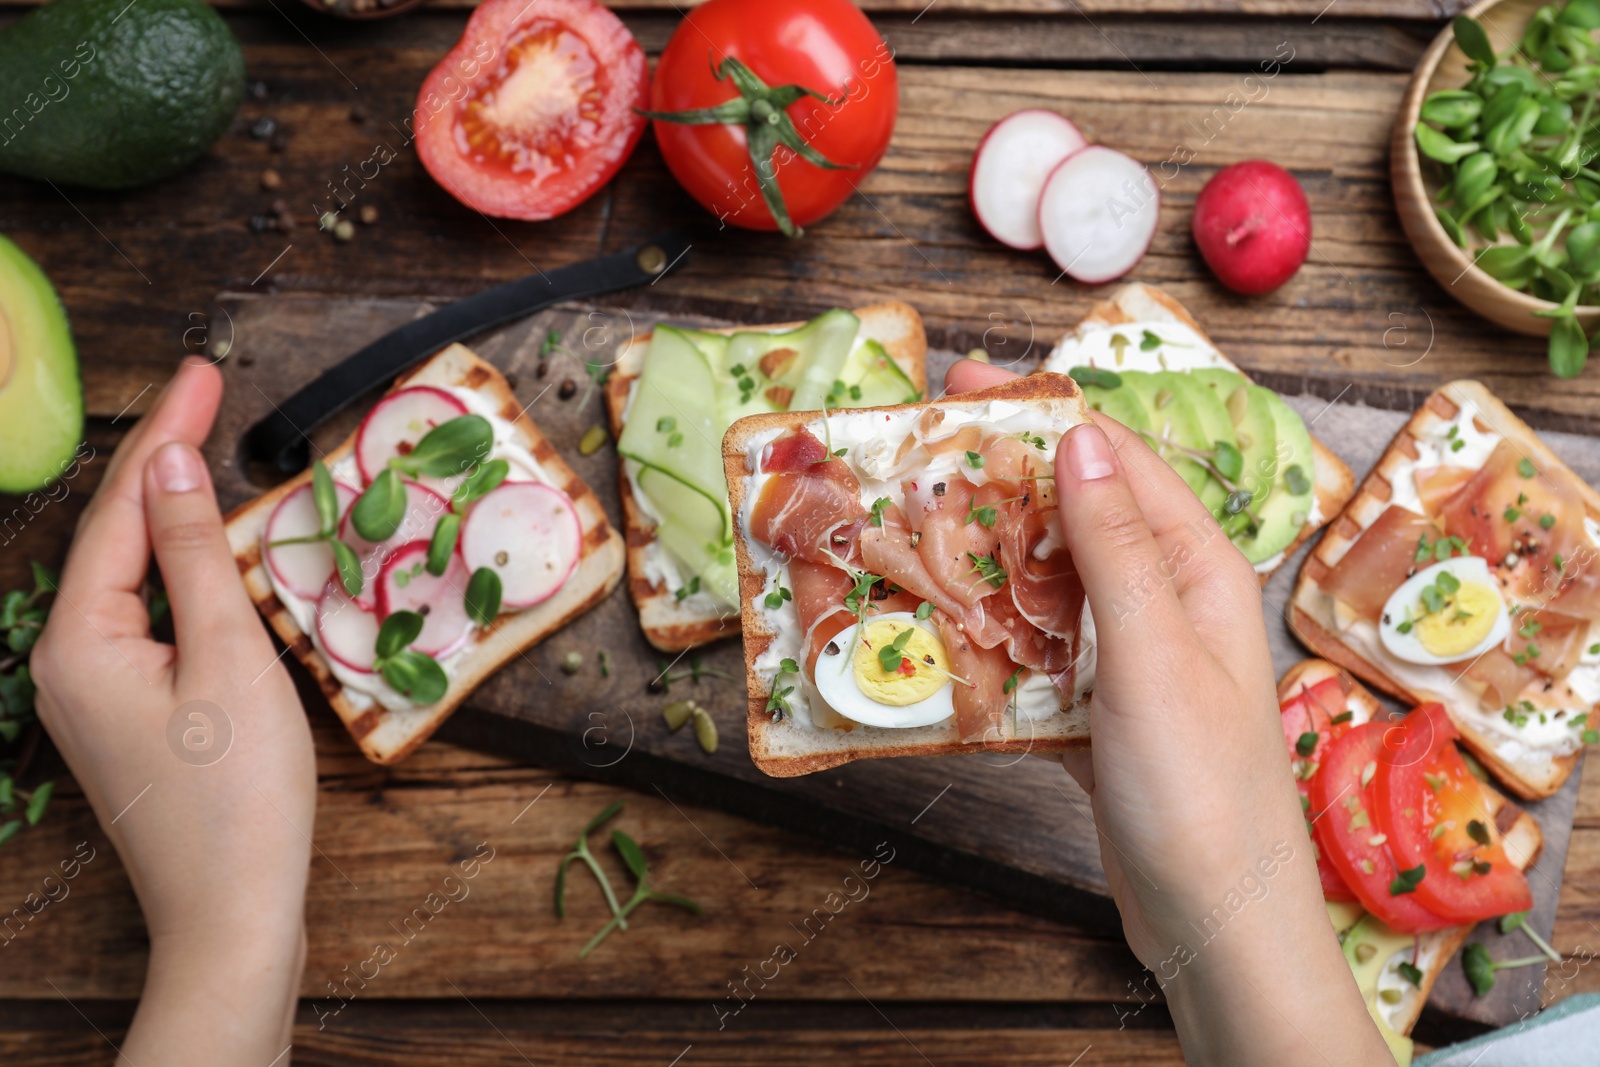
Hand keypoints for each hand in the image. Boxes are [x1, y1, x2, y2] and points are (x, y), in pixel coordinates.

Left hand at [32, 358, 313, 1063]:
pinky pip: (145, 614)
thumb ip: (194, 554)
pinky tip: (203, 543)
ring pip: (130, 573)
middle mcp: (68, 659)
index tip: (203, 371)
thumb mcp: (227, 657)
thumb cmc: (238, 793)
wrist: (232, 913)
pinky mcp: (125, 712)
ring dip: (167, 508)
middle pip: (117, 534)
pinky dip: (176, 566)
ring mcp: (93, 690)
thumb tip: (172, 463)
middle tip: (206, 389)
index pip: (125, 509)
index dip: (166, 433)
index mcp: (82, 639)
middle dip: (161, 458)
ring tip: (203, 445)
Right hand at [947, 361, 1386, 1065]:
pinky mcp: (1100, 711)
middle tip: (914, 460)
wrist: (1216, 925)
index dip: (1040, 414)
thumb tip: (1079, 437)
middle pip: (1077, 514)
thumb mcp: (1154, 657)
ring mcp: (1132, 657)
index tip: (961, 387)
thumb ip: (1116, 548)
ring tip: (910, 536)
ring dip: (987, 559)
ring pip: (1051, 583)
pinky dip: (992, 636)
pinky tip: (940, 633)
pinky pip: (1038, 651)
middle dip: (1001, 483)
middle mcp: (1169, 600)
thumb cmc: (1201, 794)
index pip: (1115, 459)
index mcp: (1199, 569)